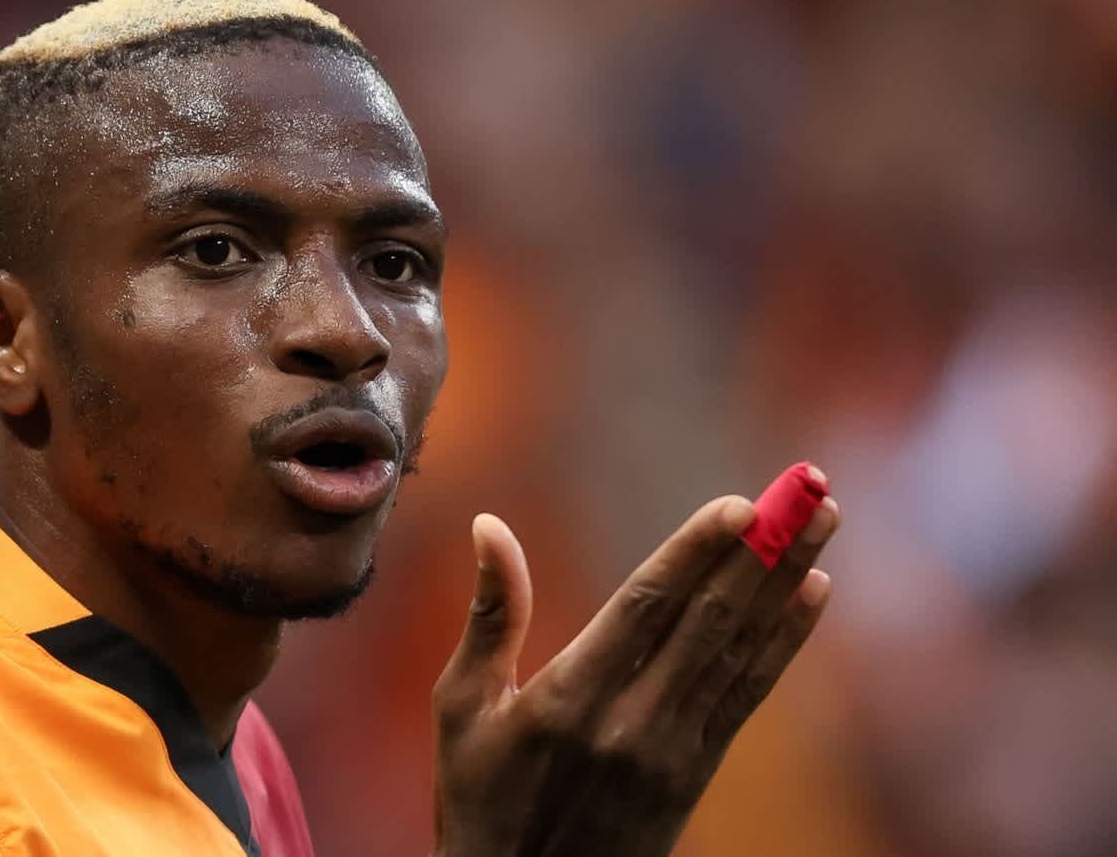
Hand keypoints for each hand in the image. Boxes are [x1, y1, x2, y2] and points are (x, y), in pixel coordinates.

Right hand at [432, 490, 838, 856]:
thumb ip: (490, 615)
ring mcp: (671, 752)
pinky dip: (783, 641)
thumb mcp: (461, 708)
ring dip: (787, 581)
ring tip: (824, 520)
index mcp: (568, 699)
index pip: (646, 609)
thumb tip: (489, 526)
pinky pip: (748, 694)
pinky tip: (812, 596)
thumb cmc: (478, 798)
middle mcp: (631, 723)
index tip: (743, 503)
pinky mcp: (695, 773)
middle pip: (709, 620)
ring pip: (739, 650)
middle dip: (764, 549)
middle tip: (807, 486)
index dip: (697, 553)